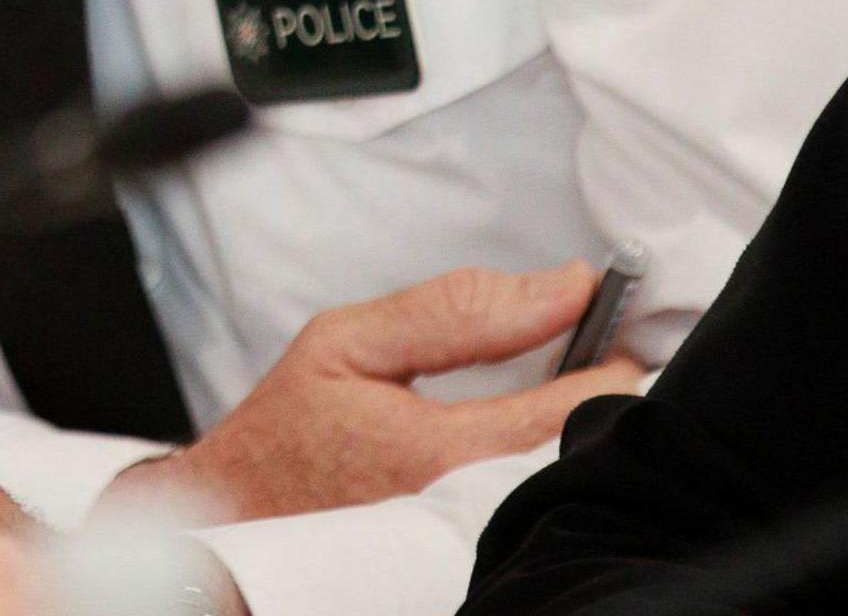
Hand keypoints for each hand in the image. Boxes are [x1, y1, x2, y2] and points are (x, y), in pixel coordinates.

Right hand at [108, 263, 641, 524]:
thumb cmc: (285, 435)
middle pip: (589, 453)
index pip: (576, 409)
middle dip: (598, 399)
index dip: (609, 363)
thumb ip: (456, 309)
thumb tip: (563, 287)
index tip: (605, 332)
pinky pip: (541, 507)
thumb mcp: (348, 342)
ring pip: (570, 481)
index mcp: (439, 456)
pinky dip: (549, 468)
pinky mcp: (477, 560)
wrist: (238, 516)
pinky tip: (528, 443)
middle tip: (584, 358)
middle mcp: (470, 515)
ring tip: (555, 395)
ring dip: (576, 433)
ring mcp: (478, 544)